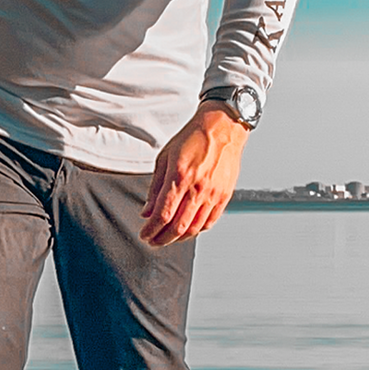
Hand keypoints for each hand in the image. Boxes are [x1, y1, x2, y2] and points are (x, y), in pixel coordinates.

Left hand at [139, 105, 248, 246]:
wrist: (222, 127)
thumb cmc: (193, 138)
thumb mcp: (164, 158)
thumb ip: (155, 187)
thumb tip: (147, 210)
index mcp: (179, 177)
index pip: (163, 214)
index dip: (151, 229)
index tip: (144, 234)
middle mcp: (198, 188)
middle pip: (178, 226)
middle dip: (162, 239)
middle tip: (153, 241)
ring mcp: (213, 193)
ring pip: (195, 227)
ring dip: (178, 238)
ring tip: (167, 238)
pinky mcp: (224, 195)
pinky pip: (210, 221)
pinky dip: (197, 230)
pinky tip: (188, 230)